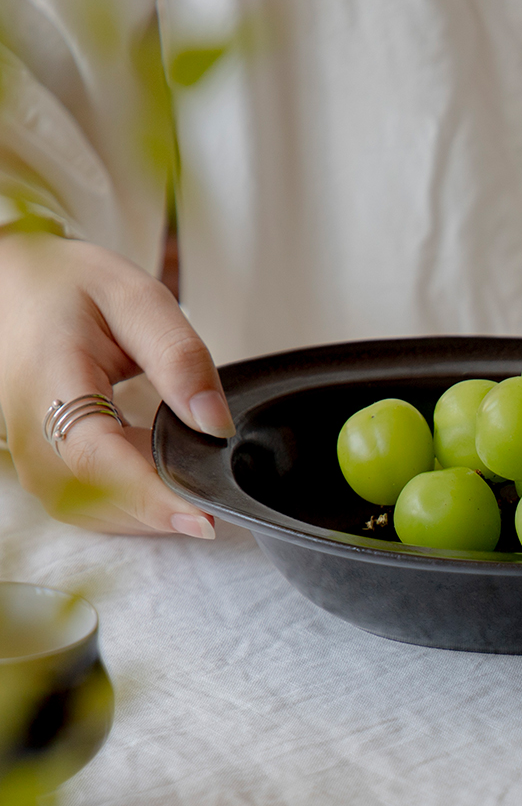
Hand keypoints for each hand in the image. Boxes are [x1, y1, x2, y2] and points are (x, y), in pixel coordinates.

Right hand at [0, 231, 232, 535]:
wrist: (16, 284)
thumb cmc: (70, 286)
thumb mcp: (135, 298)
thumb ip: (180, 358)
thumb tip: (215, 423)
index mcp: (49, 380)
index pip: (98, 459)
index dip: (152, 497)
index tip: (203, 521)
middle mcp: (31, 427)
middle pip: (98, 497)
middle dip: (162, 510)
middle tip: (218, 503)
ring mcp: (31, 450)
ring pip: (94, 509)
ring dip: (149, 511)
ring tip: (198, 492)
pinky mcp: (44, 461)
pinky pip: (90, 500)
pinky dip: (134, 503)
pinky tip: (170, 484)